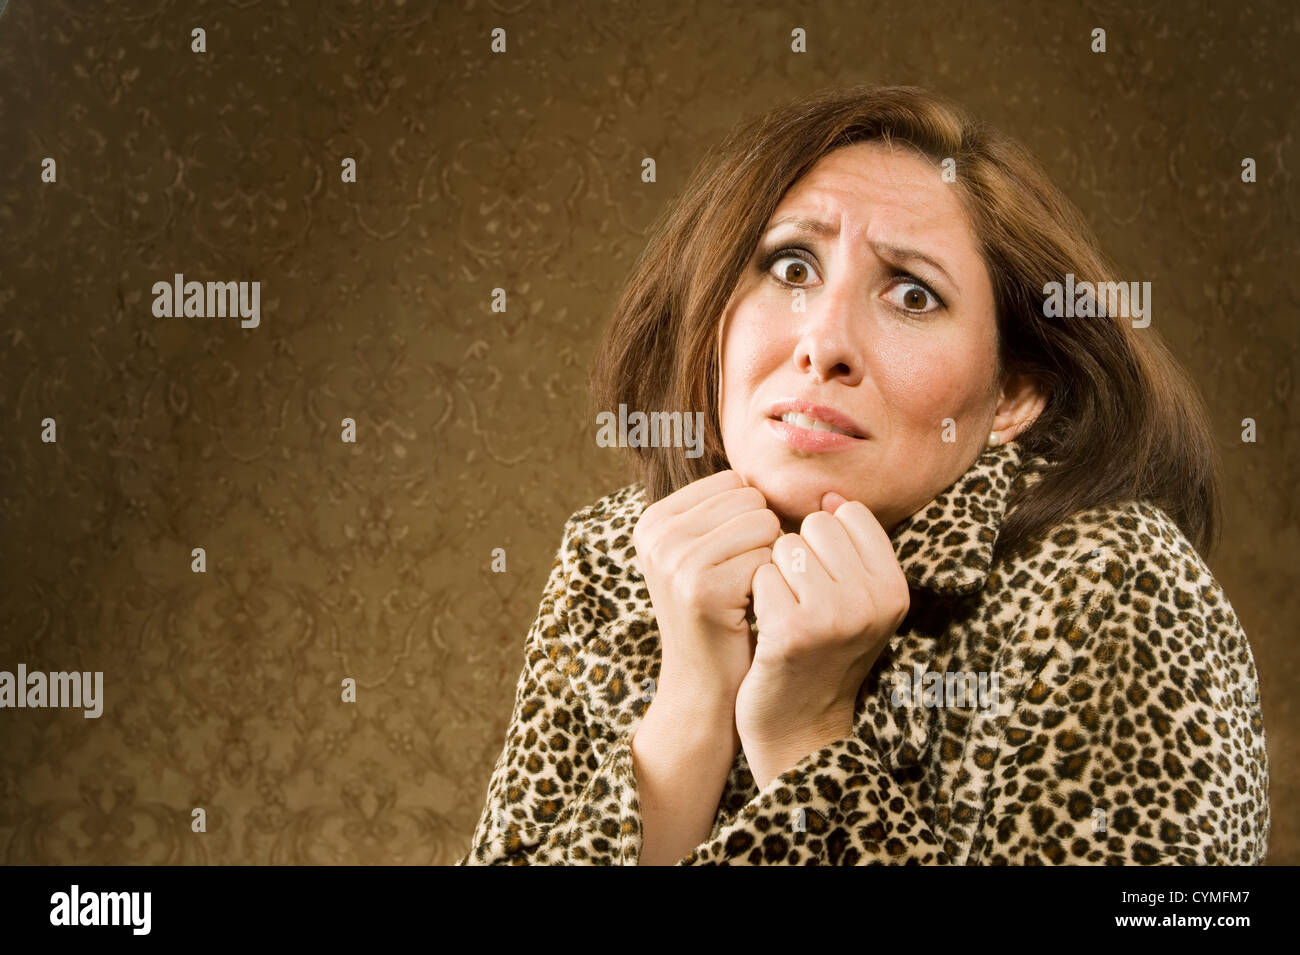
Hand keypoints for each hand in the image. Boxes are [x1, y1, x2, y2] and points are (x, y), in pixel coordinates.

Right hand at [631, 470, 781, 715]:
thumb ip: (722, 509)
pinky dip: (772, 583)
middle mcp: (656, 534)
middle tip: (742, 581)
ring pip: (763, 523)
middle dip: (762, 538)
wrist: (704, 687)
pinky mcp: (701, 587)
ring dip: (770, 560)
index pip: (735, 482)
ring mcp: (674, 560)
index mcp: (654, 519)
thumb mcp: (705, 554)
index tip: (731, 561)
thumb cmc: (721, 614)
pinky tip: (749, 610)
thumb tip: (765, 468)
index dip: (751, 520)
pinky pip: (768, 556)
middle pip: (750, 498)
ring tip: (745, 593)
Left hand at [735, 491, 910, 787]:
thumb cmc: (818, 652)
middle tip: (801, 604)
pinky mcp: (794, 630)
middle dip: (797, 556)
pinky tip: (766, 629)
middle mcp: (874, 600)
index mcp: (895, 588)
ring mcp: (836, 616)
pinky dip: (756, 597)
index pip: (848, 514)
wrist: (797, 726)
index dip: (822, 541)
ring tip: (784, 615)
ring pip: (785, 547)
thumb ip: (848, 549)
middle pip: (816, 526)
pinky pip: (761, 574)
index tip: (822, 583)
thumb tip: (828, 493)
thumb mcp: (853, 601)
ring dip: (775, 575)